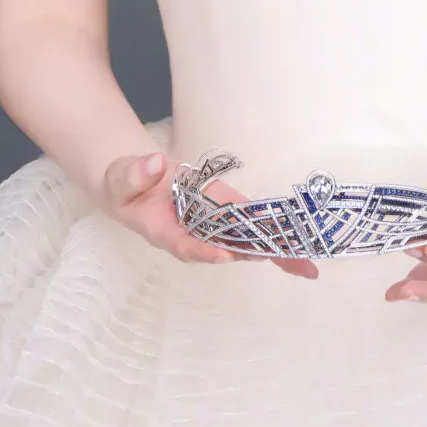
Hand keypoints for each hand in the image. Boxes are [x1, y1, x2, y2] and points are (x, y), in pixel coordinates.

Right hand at [100, 152, 318, 276]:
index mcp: (164, 231)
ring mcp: (212, 224)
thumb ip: (134, 174)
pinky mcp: (224, 210)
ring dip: (274, 250)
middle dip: (258, 255)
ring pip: (243, 240)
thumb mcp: (120, 178)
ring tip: (306, 262)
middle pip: (226, 250)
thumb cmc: (125, 187)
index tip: (223, 254)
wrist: (136, 184)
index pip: (184, 244)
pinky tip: (299, 243)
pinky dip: (272, 230)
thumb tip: (155, 164)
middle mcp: (194, 235)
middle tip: (291, 263)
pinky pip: (248, 222)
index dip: (204, 251)